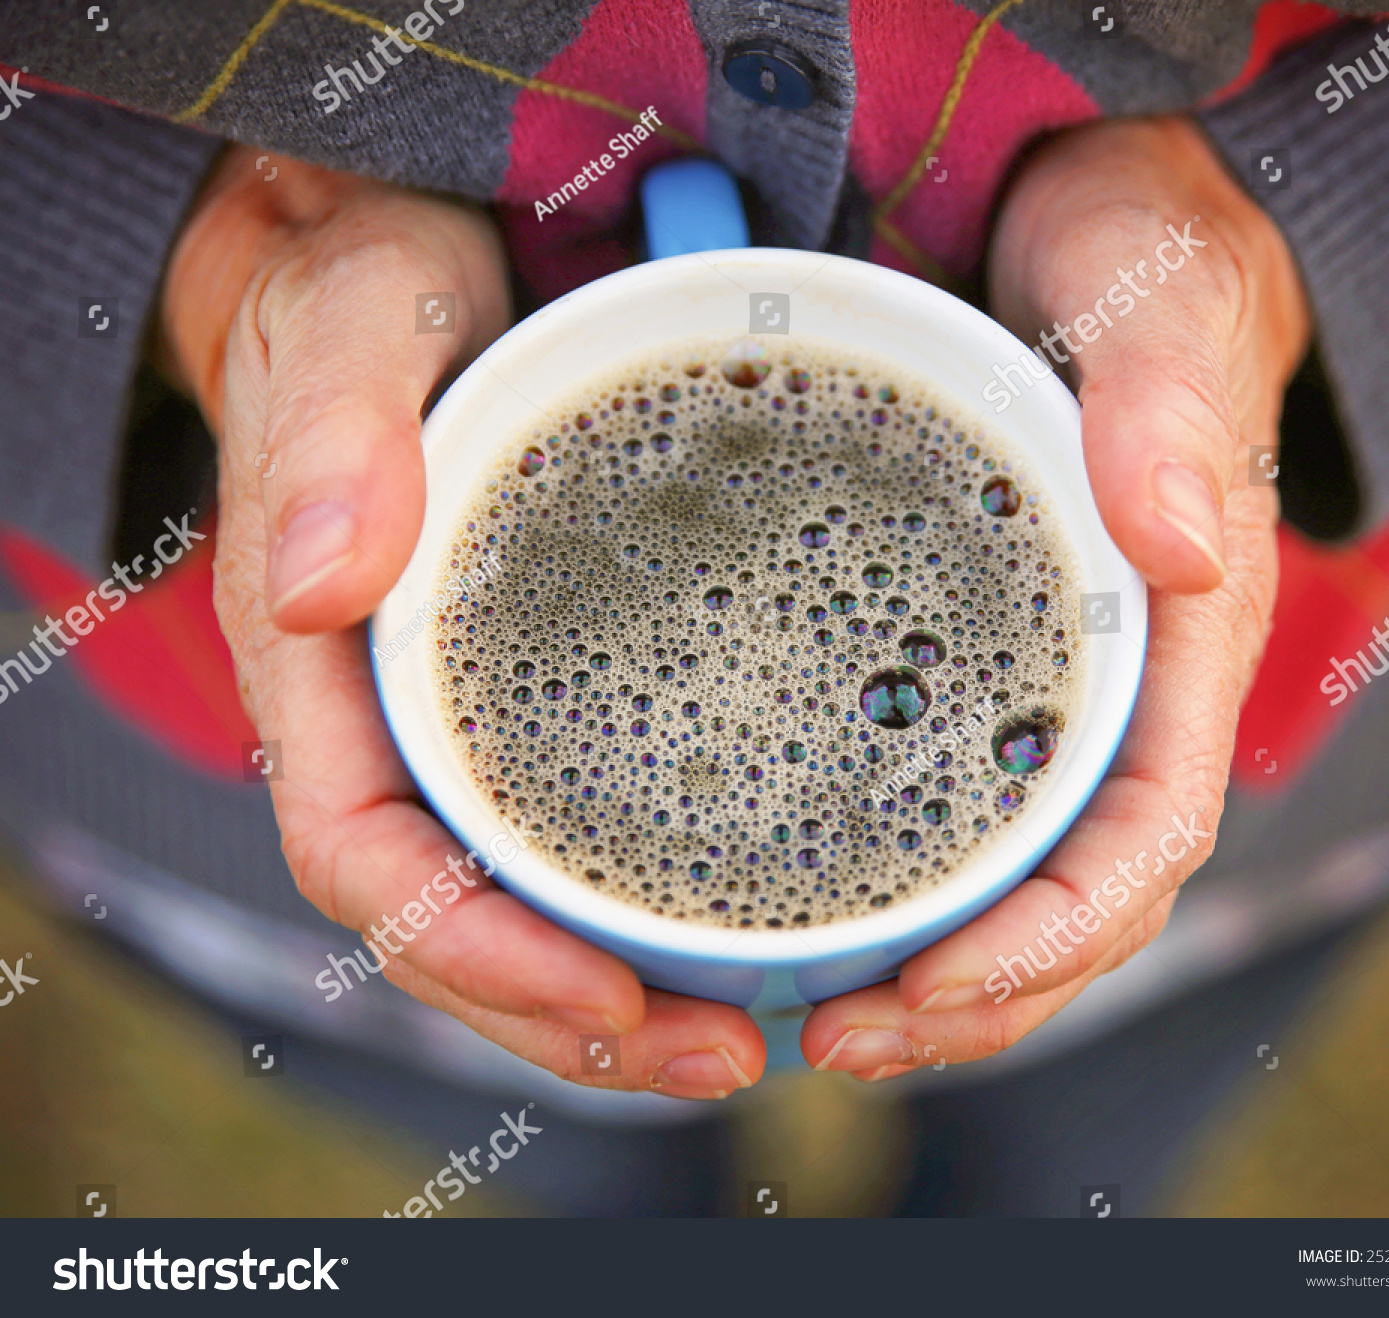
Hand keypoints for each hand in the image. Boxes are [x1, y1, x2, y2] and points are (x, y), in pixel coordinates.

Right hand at [159, 146, 763, 1097]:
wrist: (411, 255)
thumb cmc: (368, 287)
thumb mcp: (354, 321)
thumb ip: (334, 435)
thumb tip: (317, 586)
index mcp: (325, 661)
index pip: (363, 857)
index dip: (471, 951)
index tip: (607, 999)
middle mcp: (390, 710)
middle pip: (450, 919)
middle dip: (568, 1012)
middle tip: (725, 1053)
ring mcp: (464, 707)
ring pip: (518, 891)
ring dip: (617, 981)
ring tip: (747, 1027)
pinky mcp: (538, 680)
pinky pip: (575, 818)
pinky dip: (644, 890)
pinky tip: (739, 913)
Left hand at [801, 117, 1309, 1077]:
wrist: (1072, 215)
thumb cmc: (1129, 250)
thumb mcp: (1152, 289)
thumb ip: (1167, 404)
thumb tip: (1182, 541)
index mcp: (1176, 632)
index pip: (1144, 834)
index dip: (1050, 938)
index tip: (931, 989)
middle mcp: (1115, 680)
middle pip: (1072, 894)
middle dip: (972, 995)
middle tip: (840, 1039)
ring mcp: (1041, 678)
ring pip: (1007, 870)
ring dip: (927, 967)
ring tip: (819, 1018)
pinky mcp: (967, 654)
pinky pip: (944, 798)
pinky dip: (887, 877)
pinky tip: (801, 905)